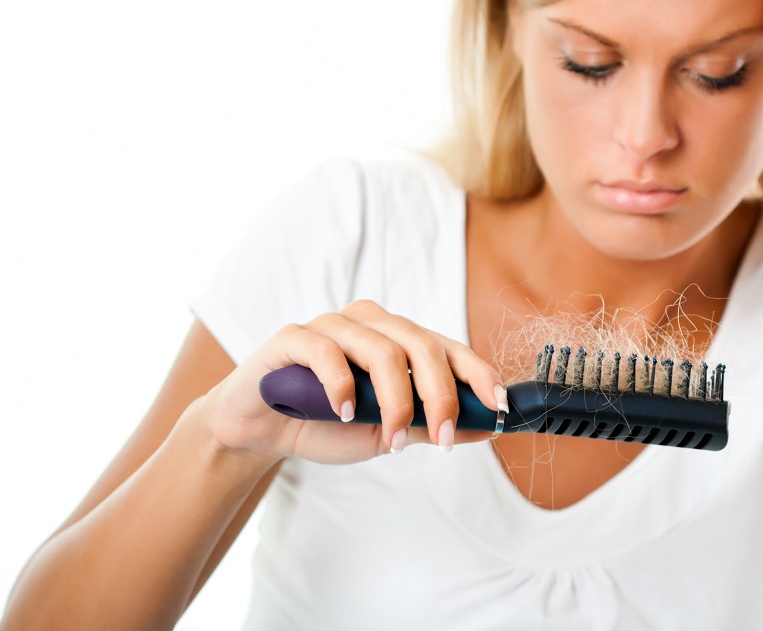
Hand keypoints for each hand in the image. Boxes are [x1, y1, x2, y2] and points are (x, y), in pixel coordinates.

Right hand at [199, 300, 505, 462]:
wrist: (260, 429)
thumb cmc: (326, 422)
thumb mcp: (386, 429)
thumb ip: (430, 424)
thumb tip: (488, 428)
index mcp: (397, 339)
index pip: (448, 346)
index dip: (477, 372)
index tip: (499, 405)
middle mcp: (369, 323)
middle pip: (421, 345)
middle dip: (441, 395)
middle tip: (444, 439)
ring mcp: (331, 325)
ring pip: (382, 349)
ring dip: (395, 402)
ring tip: (390, 441)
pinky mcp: (293, 337)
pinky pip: (326, 350)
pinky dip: (341, 385)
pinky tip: (343, 414)